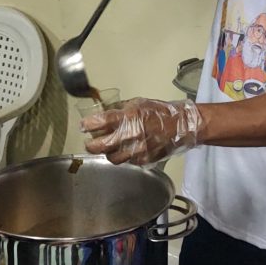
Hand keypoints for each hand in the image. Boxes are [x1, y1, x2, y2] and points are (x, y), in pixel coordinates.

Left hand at [81, 98, 202, 164]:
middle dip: (90, 145)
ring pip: (111, 158)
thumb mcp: (138, 103)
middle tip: (89, 142)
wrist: (181, 126)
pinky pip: (127, 161)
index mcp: (127, 117)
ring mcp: (136, 150)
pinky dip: (124, 156)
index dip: (87, 125)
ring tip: (108, 147)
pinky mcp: (143, 160)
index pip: (99, 122)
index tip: (84, 126)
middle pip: (99, 146)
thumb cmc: (160, 112)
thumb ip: (120, 109)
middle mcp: (129, 135)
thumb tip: (104, 112)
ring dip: (107, 152)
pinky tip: (126, 149)